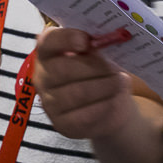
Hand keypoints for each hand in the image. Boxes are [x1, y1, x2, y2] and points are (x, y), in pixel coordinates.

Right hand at [32, 26, 141, 141]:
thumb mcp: (99, 54)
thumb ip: (96, 46)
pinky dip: (104, 106)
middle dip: (93, 68)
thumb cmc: (100, 71)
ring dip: (103, 87)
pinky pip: (83, 116)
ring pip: (75, 93)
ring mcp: (49, 102)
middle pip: (62, 70)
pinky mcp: (61, 124)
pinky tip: (115, 100)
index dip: (66, 39)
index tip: (86, 41)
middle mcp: (43, 77)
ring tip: (120, 82)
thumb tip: (106, 40)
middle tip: (115, 69)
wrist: (109, 103)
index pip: (48, 41)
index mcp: (49, 52)